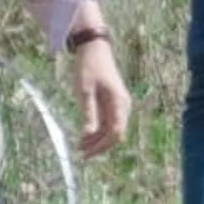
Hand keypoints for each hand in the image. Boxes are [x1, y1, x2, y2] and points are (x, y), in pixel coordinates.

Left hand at [69, 35, 129, 157]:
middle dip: (99, 145)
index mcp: (119, 103)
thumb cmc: (88, 68)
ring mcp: (119, 105)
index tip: (87, 153)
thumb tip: (88, 135)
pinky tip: (85, 136)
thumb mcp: (84, 91)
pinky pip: (108, 122)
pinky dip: (97, 130)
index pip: (116, 133)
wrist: (94, 49)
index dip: (102, 146)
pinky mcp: (113, 103)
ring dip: (97, 139)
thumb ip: (88, 113)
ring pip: (112, 129)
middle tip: (81, 153)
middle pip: (115, 134)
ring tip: (80, 146)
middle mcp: (123, 106)